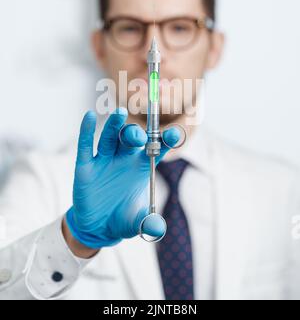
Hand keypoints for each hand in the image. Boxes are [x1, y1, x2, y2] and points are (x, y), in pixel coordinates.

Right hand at [65, 107, 178, 249]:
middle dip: (136, 135)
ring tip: (119, 113)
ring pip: (110, 137)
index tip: (174, 134)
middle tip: (139, 136)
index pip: (156, 149)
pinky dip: (86, 130)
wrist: (98, 229)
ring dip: (114, 125)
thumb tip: (157, 229)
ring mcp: (105, 160)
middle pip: (132, 139)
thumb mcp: (137, 224)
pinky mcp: (85, 166)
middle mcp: (125, 159)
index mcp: (142, 168)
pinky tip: (89, 116)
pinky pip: (86, 146)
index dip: (165, 140)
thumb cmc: (122, 220)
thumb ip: (148, 224)